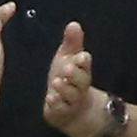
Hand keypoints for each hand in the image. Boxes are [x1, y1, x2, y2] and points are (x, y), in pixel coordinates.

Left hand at [42, 21, 105, 135]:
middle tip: (67, 68)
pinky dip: (56, 103)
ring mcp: (72, 101)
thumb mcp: (69, 59)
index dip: (84, 61)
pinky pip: (61, 109)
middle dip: (75, 75)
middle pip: (81, 81)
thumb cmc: (70, 80)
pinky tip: (50, 98)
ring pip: (71, 95)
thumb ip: (72, 42)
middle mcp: (79, 87)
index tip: (81, 56)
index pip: (85, 65)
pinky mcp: (63, 112)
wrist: (74, 110)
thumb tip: (74, 23)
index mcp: (82, 71)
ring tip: (57, 82)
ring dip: (64, 89)